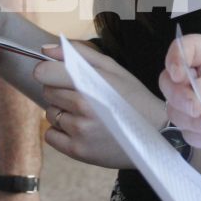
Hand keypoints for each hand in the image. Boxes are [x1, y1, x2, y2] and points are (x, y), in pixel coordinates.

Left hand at [34, 41, 157, 168]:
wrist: (156, 134)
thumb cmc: (133, 98)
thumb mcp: (112, 69)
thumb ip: (78, 54)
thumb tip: (45, 49)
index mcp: (91, 82)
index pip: (44, 73)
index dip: (48, 71)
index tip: (57, 75)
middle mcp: (84, 106)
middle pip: (47, 92)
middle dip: (60, 91)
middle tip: (84, 97)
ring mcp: (80, 130)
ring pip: (50, 113)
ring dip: (62, 112)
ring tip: (87, 115)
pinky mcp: (78, 150)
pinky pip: (50, 135)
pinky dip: (61, 132)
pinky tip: (82, 130)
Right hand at [159, 33, 200, 178]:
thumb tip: (200, 88)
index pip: (182, 49)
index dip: (175, 59)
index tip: (180, 74)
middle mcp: (198, 77)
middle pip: (168, 80)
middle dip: (179, 95)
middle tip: (196, 105)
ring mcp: (196, 103)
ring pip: (174, 109)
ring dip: (192, 118)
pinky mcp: (198, 127)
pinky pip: (187, 132)